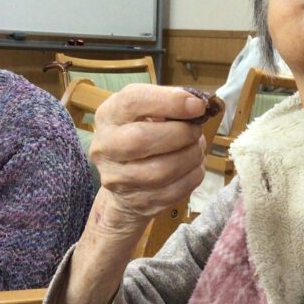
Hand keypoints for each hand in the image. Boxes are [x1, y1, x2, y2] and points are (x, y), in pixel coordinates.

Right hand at [88, 84, 206, 232]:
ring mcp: (118, 180)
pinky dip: (193, 175)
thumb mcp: (146, 114)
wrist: (125, 188)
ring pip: (162, 170)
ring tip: (196, 147)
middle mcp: (105, 148)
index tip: (197, 105)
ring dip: (191, 156)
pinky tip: (193, 166)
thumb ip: (168, 105)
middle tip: (196, 130)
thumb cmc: (141, 139)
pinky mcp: (138, 202)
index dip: (170, 101)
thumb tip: (198, 104)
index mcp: (108, 116)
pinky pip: (175, 190)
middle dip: (180, 133)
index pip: (133, 101)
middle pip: (142, 139)